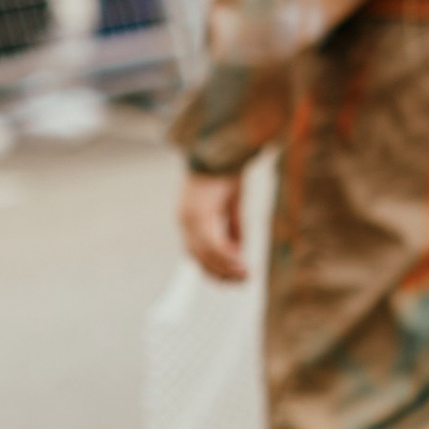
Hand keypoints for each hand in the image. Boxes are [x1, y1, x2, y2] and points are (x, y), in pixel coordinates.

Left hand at [179, 167, 249, 282]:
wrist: (221, 147)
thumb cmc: (225, 171)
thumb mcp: (230, 203)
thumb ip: (231, 226)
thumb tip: (238, 247)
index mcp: (188, 218)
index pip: (196, 253)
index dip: (213, 267)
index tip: (230, 278)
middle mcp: (184, 221)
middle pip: (199, 258)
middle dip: (220, 272)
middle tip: (241, 281)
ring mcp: (190, 218)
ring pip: (206, 254)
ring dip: (225, 267)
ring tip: (244, 275)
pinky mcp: (200, 214)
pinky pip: (212, 244)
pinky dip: (226, 257)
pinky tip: (241, 262)